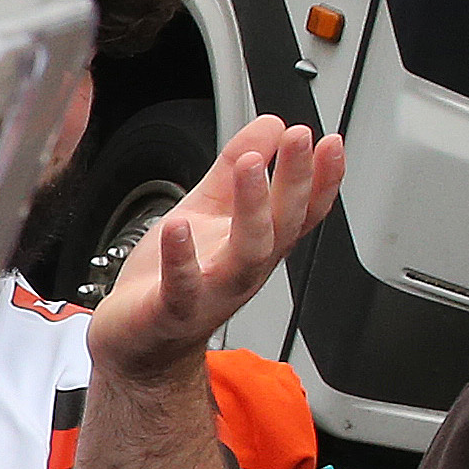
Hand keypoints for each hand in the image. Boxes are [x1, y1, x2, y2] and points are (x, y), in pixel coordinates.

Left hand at [90, 113, 345, 381]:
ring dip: (253, 208)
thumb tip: (271, 125)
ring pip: (248, 253)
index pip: (302, 211)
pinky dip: (181, 257)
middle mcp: (244, 269)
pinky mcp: (173, 309)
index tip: (331, 142)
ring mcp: (212, 291)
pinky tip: (178, 226)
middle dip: (296, 181)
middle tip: (299, 137)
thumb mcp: (207, 211)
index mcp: (257, 244)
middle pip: (283, 224)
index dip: (323, 179)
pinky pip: (182, 285)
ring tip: (252, 166)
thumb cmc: (173, 281)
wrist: (137, 343)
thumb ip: (235, 169)